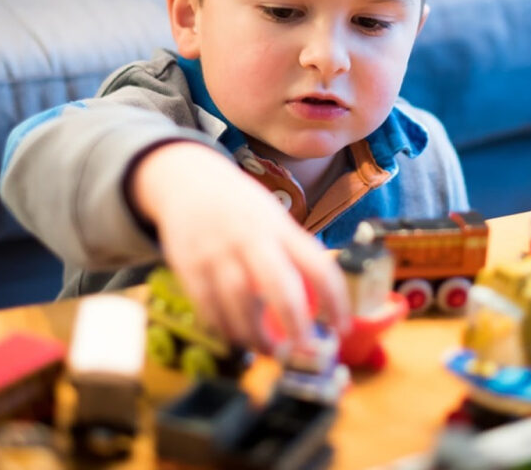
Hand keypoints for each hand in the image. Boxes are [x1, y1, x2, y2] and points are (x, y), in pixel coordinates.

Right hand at [131, 141, 350, 352]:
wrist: (187, 179)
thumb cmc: (240, 206)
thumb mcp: (273, 218)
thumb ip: (292, 254)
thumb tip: (319, 302)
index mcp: (280, 228)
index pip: (318, 266)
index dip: (335, 301)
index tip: (342, 328)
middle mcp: (251, 239)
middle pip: (279, 286)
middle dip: (296, 325)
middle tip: (304, 352)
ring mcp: (218, 252)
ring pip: (240, 304)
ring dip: (255, 336)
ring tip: (268, 350)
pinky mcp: (189, 265)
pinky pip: (208, 307)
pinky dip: (224, 328)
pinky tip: (235, 336)